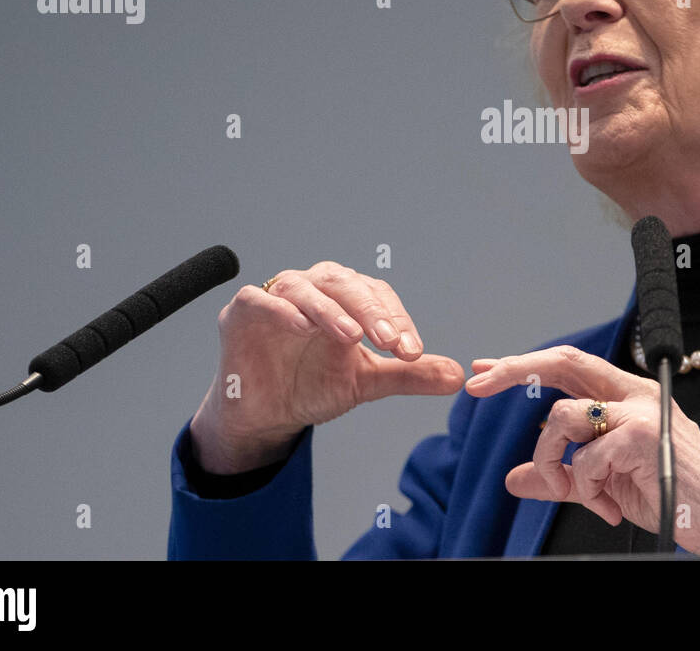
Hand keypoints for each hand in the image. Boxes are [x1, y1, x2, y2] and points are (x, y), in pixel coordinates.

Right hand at [190, 262, 463, 472]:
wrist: (267, 415)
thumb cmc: (313, 385)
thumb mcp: (367, 382)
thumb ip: (408, 374)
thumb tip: (457, 376)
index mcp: (345, 297)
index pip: (377, 296)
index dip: (396, 320)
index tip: (413, 352)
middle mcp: (313, 288)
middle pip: (346, 285)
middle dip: (372, 312)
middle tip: (391, 342)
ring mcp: (276, 296)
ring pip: (306, 289)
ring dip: (332, 310)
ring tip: (353, 336)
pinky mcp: (242, 311)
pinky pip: (260, 299)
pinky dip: (281, 309)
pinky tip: (302, 326)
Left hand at [465, 345, 699, 554]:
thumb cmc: (674, 498)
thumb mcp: (607, 486)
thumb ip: (563, 476)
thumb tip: (516, 478)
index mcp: (626, 397)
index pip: (569, 366)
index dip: (525, 364)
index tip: (486, 370)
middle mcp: (632, 395)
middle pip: (563, 362)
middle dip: (514, 369)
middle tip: (478, 385)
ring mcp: (638, 412)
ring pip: (562, 417)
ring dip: (552, 462)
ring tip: (579, 492)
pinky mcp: (640, 435)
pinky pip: (585, 459)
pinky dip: (588, 491)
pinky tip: (611, 508)